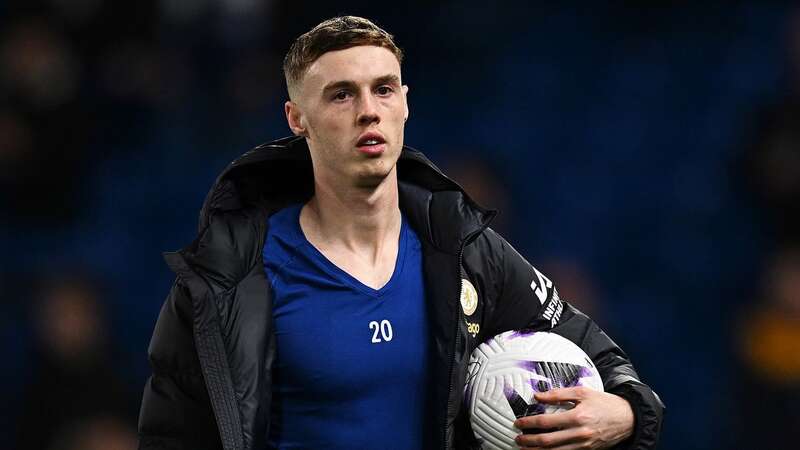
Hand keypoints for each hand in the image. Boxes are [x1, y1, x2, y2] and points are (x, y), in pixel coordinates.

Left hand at [512, 386, 633, 449]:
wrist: (627, 418)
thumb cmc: (604, 403)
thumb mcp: (582, 392)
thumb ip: (559, 393)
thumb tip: (538, 395)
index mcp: (577, 416)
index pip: (546, 421)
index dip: (530, 423)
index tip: (519, 423)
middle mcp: (579, 433)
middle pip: (548, 441)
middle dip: (530, 441)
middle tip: (518, 438)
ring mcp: (583, 444)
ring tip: (525, 449)